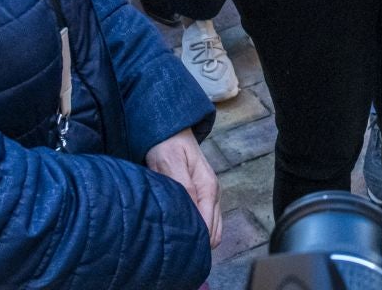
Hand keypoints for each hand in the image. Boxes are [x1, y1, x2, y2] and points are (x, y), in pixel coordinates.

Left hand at [146, 128, 221, 245]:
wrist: (170, 130)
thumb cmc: (168, 145)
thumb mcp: (172, 163)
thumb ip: (184, 187)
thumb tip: (192, 213)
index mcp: (208, 187)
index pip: (208, 226)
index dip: (195, 241)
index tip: (177, 250)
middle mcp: (213, 194)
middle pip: (214, 233)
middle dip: (198, 244)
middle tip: (175, 251)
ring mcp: (210, 196)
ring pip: (212, 230)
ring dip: (198, 238)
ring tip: (177, 244)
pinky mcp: (202, 197)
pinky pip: (206, 222)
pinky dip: (197, 231)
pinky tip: (182, 233)